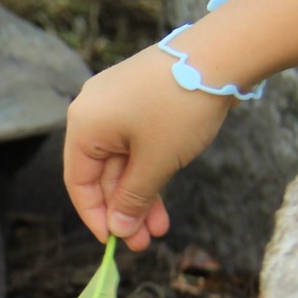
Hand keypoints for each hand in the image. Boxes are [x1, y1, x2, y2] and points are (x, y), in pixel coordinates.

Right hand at [63, 47, 234, 250]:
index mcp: (84, 125)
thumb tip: (118, 230)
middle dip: (125, 209)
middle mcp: (92, 112)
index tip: (114, 243)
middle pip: (101, 173)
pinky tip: (163, 194)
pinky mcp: (140, 98)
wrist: (219, 54)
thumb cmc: (180, 108)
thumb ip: (133, 199)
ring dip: (140, 194)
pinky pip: (136, 143)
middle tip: (144, 243)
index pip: (78, 182)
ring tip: (161, 228)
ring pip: (122, 161)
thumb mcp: (156, 162)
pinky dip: (149, 169)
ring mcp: (116, 103)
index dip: (95, 216)